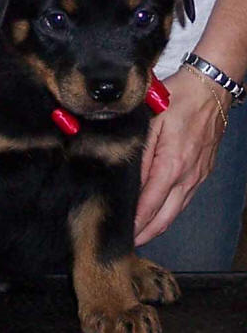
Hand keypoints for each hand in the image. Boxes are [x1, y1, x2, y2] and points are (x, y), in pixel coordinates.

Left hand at [134, 66, 230, 245]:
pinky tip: (159, 214)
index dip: (135, 224)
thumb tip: (130, 181)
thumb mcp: (151, 121)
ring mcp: (198, 175)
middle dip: (146, 234)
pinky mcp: (203, 171)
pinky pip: (186, 199)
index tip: (122, 236)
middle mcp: (187, 176)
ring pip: (177, 212)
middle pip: (165, 217)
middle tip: (128, 244)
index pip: (149, 206)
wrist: (210, 88)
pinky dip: (171, 212)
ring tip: (141, 235)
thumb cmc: (178, 99)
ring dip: (158, 226)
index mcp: (172, 165)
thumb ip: (140, 154)